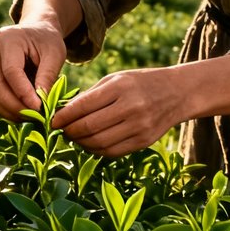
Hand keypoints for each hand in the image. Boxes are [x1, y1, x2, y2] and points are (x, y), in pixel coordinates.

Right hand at [0, 22, 67, 120]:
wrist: (35, 31)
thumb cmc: (47, 41)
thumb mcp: (55, 54)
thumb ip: (48, 76)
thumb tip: (39, 105)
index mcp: (8, 38)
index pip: (11, 72)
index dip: (23, 93)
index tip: (39, 108)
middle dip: (14, 107)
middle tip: (34, 117)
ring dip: (6, 110)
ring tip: (27, 116)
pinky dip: (0, 108)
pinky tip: (18, 111)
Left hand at [50, 68, 187, 156]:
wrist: (178, 92)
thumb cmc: (141, 82)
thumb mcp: (117, 79)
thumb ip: (91, 95)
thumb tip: (64, 113)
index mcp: (120, 87)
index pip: (83, 106)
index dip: (63, 116)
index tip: (51, 121)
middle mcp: (130, 107)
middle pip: (88, 127)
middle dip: (69, 131)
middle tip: (61, 131)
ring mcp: (138, 126)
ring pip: (98, 143)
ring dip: (80, 143)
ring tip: (74, 137)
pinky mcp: (144, 141)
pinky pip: (112, 152)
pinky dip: (96, 150)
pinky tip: (90, 143)